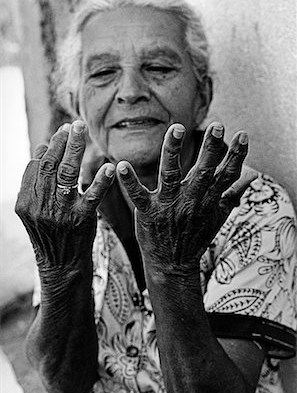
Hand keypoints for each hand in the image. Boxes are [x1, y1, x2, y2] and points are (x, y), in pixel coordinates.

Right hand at [15, 121, 114, 281]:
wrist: (62, 266)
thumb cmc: (50, 233)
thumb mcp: (35, 210)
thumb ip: (35, 181)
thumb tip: (40, 147)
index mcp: (26, 201)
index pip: (36, 166)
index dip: (48, 147)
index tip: (60, 133)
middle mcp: (40, 205)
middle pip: (49, 165)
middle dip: (61, 141)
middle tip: (73, 125)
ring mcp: (60, 213)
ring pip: (66, 173)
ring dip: (74, 149)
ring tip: (81, 129)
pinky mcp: (81, 220)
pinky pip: (92, 196)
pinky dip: (101, 181)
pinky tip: (109, 167)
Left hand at [117, 122, 256, 279]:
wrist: (172, 266)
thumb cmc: (195, 237)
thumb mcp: (218, 217)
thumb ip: (233, 193)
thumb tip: (253, 175)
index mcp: (208, 201)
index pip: (226, 176)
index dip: (236, 156)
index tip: (243, 135)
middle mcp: (190, 201)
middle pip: (203, 173)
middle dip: (211, 149)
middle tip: (217, 126)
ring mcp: (168, 206)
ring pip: (171, 176)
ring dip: (173, 152)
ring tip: (176, 129)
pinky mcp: (147, 212)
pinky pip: (137, 195)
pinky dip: (129, 181)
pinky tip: (120, 165)